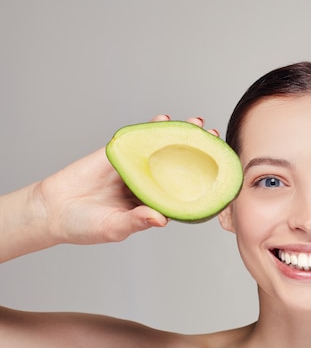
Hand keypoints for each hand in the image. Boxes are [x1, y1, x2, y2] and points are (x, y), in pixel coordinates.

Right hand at [1, 115, 219, 261]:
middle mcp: (149, 184)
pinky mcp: (118, 155)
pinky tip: (164, 119)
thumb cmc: (86, 225)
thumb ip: (136, 222)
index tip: (221, 170)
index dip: (203, 181)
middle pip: (178, 166)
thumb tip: (160, 219)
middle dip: (197, 152)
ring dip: (179, 135)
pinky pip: (137, 140)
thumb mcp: (114, 228)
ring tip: (197, 123)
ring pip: (161, 149)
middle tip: (214, 139)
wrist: (53, 210)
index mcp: (153, 204)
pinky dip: (150, 129)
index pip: (184, 191)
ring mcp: (135, 168)